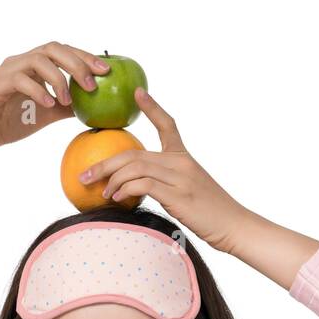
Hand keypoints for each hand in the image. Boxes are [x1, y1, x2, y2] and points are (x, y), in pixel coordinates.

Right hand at [0, 42, 112, 155]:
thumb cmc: (9, 123)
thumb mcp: (46, 115)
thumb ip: (67, 106)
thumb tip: (95, 106)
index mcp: (33, 65)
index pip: (62, 51)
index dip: (85, 57)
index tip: (106, 71)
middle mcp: (20, 62)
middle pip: (53, 48)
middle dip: (77, 62)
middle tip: (93, 84)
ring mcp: (8, 70)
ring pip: (38, 59)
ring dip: (58, 78)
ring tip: (69, 99)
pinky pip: (21, 79)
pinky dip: (38, 90)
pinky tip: (49, 104)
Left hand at [78, 87, 247, 256]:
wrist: (235, 226)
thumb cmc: (211, 214)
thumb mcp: (190, 192)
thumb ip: (167, 184)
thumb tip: (137, 191)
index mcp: (184, 157)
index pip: (168, 125)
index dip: (152, 107)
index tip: (138, 93)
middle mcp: (181, 162)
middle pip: (134, 153)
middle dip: (104, 162)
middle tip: (84, 175)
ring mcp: (180, 177)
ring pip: (135, 167)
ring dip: (111, 179)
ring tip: (100, 192)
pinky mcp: (177, 195)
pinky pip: (143, 184)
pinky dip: (125, 189)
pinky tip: (116, 198)